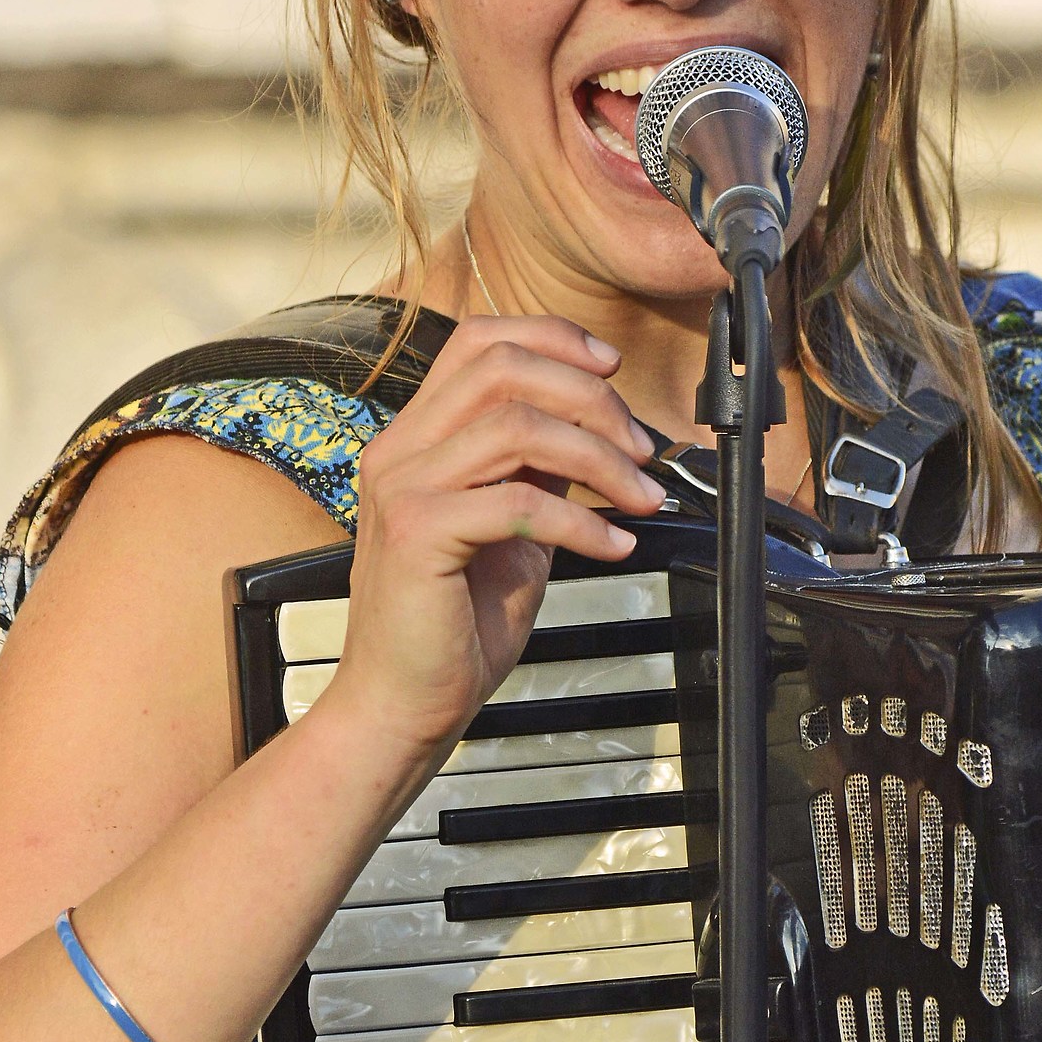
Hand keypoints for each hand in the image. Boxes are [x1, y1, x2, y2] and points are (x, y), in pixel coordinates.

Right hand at [327, 317, 663, 755]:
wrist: (402, 702)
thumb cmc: (453, 623)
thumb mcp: (512, 527)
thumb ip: (538, 469)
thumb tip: (594, 425)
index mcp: (417, 437)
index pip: (480, 342)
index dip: (553, 339)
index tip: (611, 368)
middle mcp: (400, 450)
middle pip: (503, 368)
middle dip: (592, 398)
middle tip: (641, 448)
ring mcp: (402, 488)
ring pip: (517, 426)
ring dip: (600, 459)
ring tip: (640, 498)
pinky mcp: (417, 534)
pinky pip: (520, 503)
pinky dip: (583, 522)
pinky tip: (614, 546)